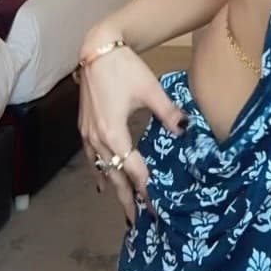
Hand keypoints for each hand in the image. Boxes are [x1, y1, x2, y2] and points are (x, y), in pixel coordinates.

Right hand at [77, 39, 187, 223]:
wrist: (98, 49)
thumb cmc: (125, 68)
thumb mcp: (151, 89)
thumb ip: (168, 112)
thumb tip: (186, 130)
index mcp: (114, 133)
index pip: (132, 169)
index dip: (145, 188)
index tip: (156, 207)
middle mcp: (97, 138)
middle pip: (113, 176)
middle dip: (125, 198)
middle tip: (137, 221)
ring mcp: (87, 134)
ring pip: (101, 168)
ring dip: (113, 187)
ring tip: (125, 206)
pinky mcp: (84, 127)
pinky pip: (91, 158)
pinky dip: (100, 172)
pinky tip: (103, 181)